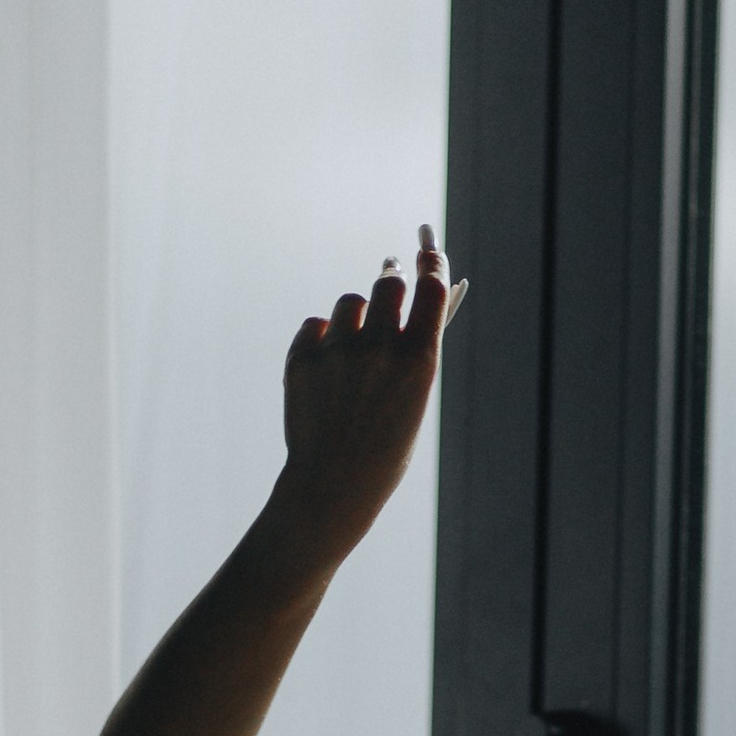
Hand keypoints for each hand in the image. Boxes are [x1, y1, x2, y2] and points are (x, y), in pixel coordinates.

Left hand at [271, 229, 467, 577]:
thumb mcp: (413, 399)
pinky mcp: (303, 356)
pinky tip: (326, 373)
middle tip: (389, 291)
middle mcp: (379, 348)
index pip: (431, 287)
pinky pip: (316, 325)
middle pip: (388, 283)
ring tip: (352, 357)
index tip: (428, 248)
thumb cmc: (385, 447)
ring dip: (353, 319)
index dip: (432, 262)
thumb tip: (413, 293)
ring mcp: (338, 350)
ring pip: (348, 302)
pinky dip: (322, 341)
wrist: (332, 487)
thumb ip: (414, 348)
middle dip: (391, 285)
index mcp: (418, 361)